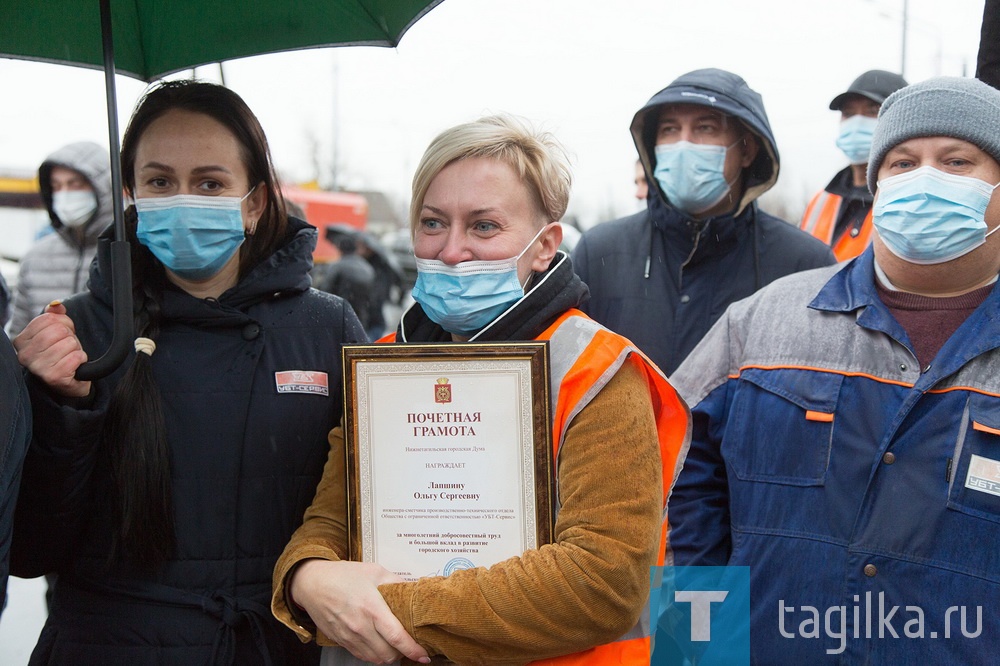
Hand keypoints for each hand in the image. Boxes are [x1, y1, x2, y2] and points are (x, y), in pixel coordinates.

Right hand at [13, 302, 90, 397]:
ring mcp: (38, 367)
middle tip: (67, 347)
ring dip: (76, 348)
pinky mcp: (54, 377)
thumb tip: (57, 305)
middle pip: (59, 330)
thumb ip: (54, 316)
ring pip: (69, 343)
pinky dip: (81, 358)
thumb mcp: (55, 332)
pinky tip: (74, 365)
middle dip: (70, 336)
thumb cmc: (60, 355)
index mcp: (21, 340)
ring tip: (69, 356)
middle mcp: (25, 355)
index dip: (63, 323)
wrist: (69, 381)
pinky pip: (76, 357)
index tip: (62, 335)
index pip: (47, 319)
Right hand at [290, 559, 429, 663]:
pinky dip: (374, 655)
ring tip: (395, 646)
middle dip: (403, 654)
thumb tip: (414, 591)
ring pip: (375, 658)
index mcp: (371, 608)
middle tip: (410, 645)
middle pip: (388, 654)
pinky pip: (362, 656)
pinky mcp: (341, 641)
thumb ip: (396, 583)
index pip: (396, 637)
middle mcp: (360, 626)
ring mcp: (349, 636)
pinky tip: (378, 644)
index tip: (424, 656)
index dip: (413, 650)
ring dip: (389, 656)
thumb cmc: (343, 575)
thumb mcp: (374, 571)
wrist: (312, 583)